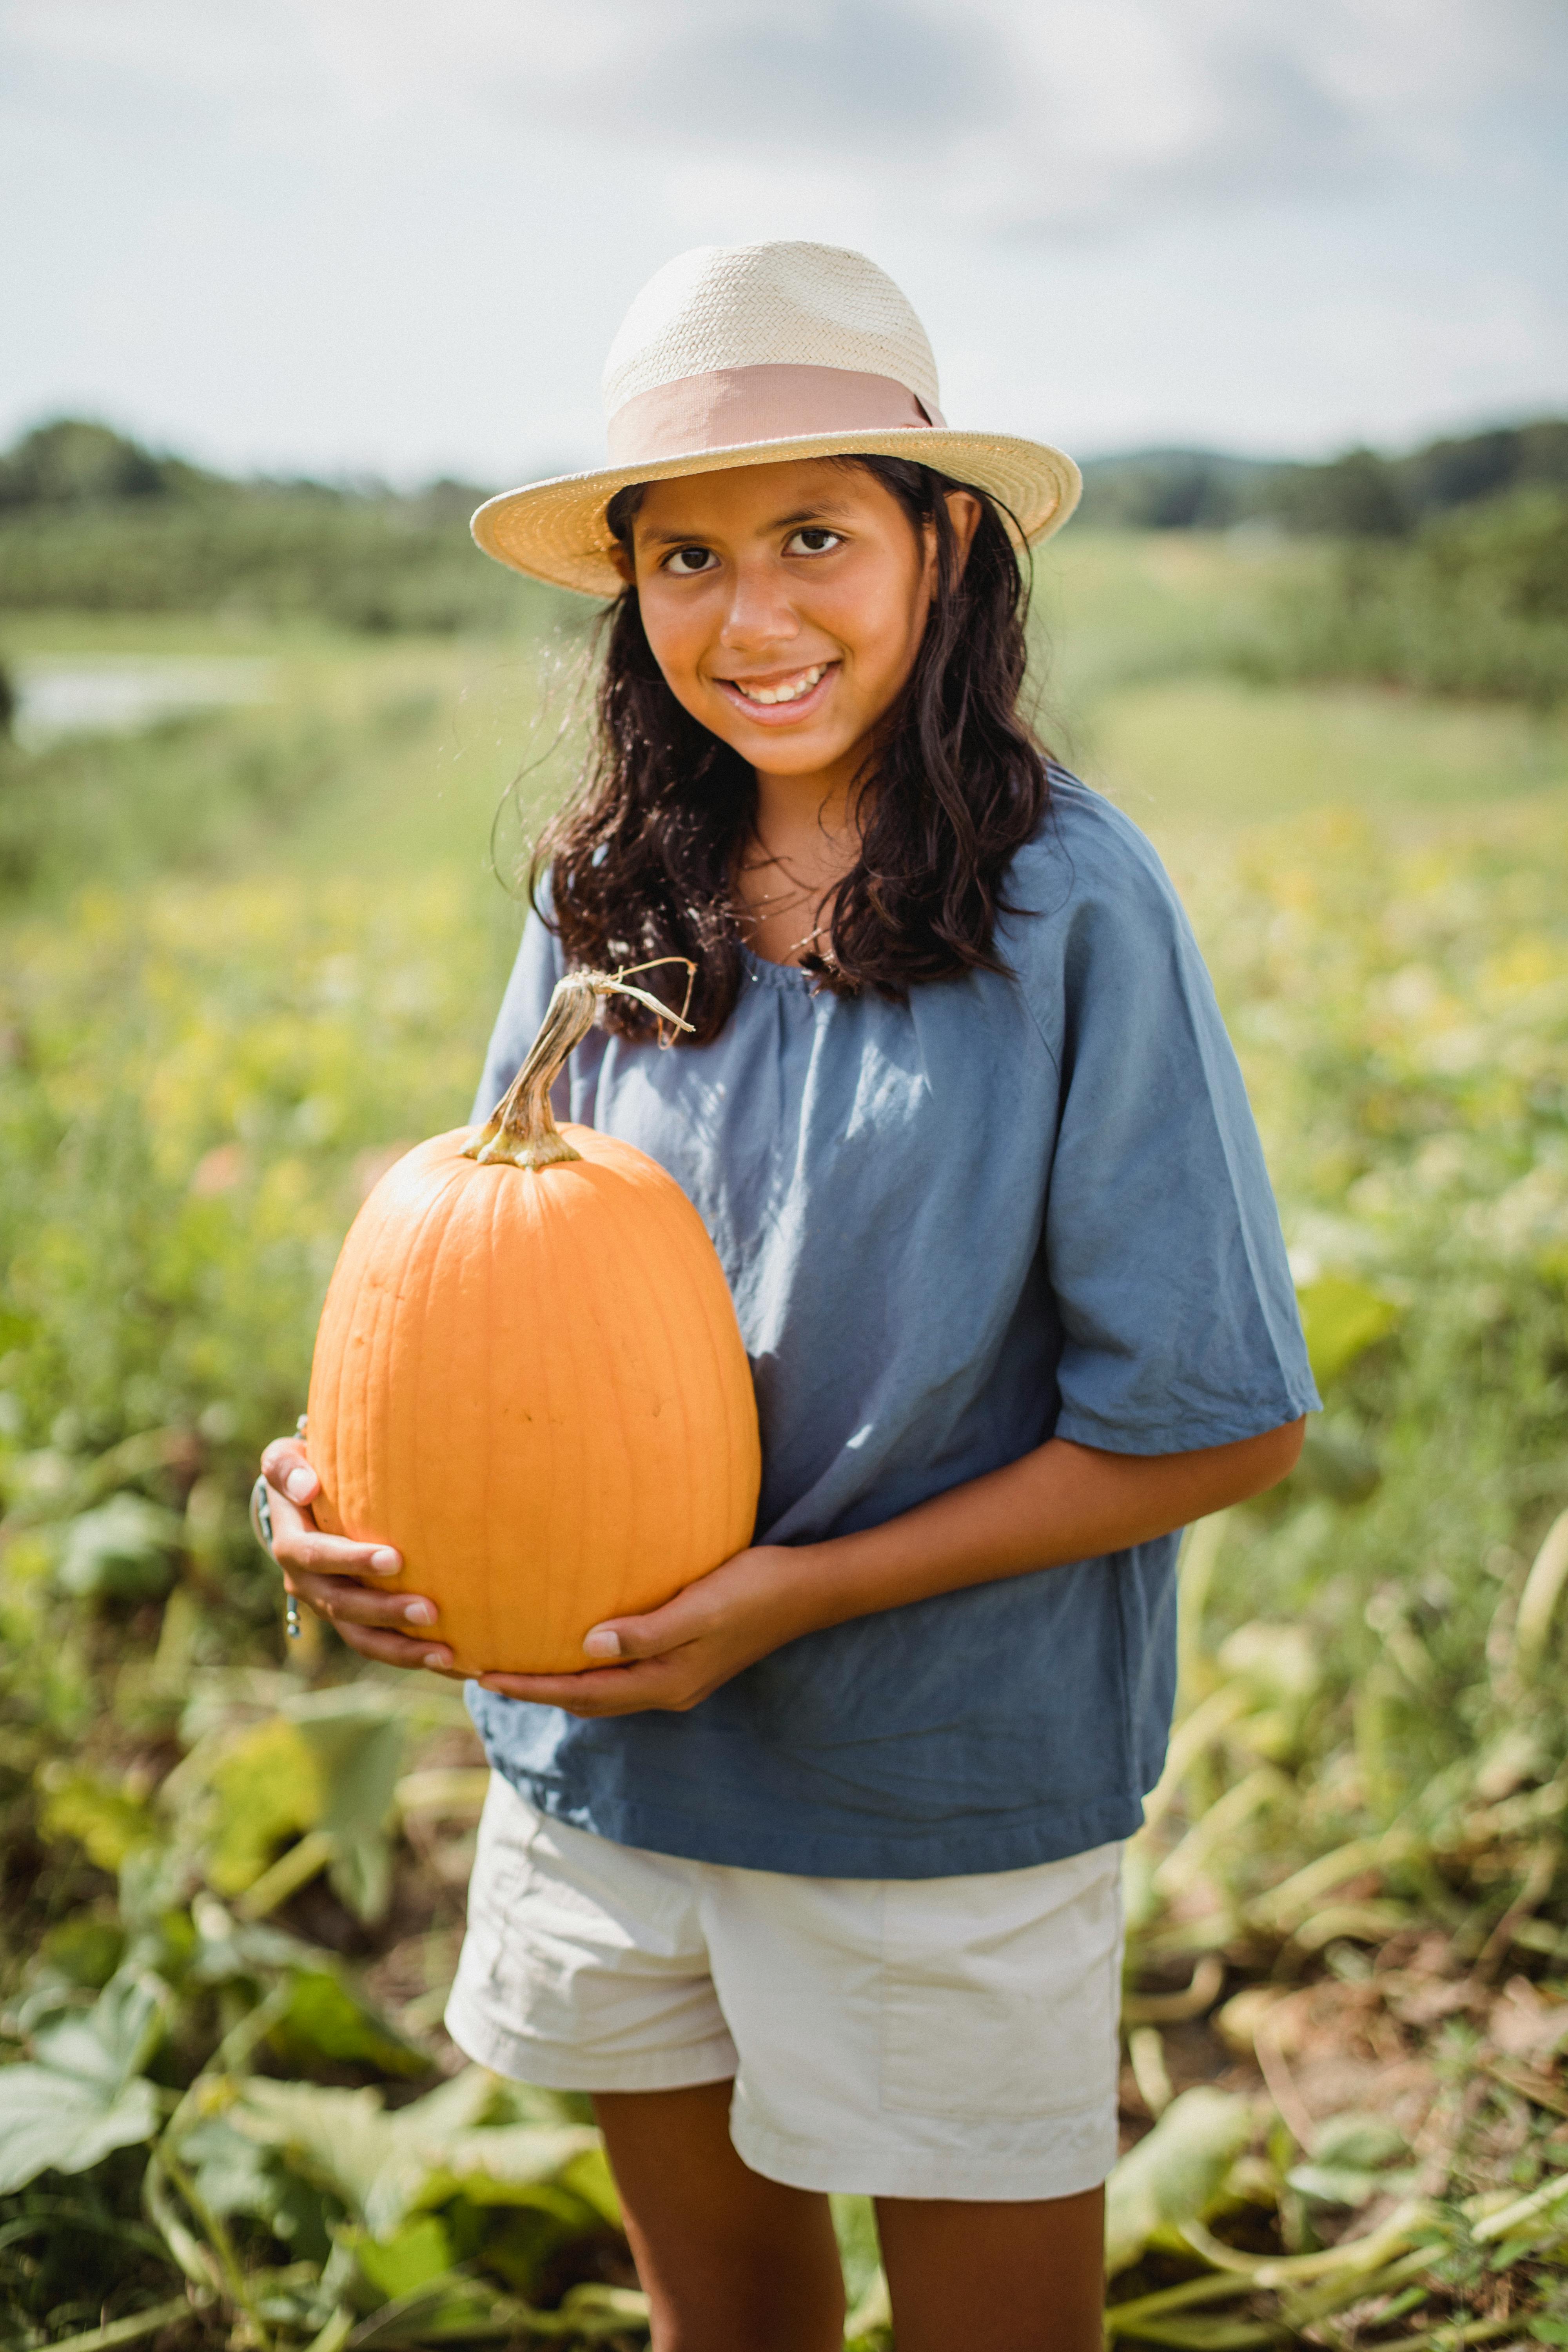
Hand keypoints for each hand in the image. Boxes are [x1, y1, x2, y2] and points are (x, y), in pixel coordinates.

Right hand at [259, 1435, 455, 1674]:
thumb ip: (287, 1468)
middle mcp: (306, 1583)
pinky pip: (379, 1644)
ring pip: (362, 1637)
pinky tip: (452, 1662)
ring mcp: (329, 1606)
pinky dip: (412, 1655)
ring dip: (402, 1648)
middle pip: (343, 1606)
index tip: (396, 1560)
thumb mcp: (285, 1461)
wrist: (300, 1504)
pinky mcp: (352, 1620)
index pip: (317, 1556)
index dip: (352, 1561)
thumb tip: (307, 1486)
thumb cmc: (303, 1473)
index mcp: (291, 1545)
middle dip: (385, 1612)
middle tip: (430, 1611)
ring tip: (446, 1654)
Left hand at [476, 1544, 813, 1717]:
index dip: (531, 1687)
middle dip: (535, 1690)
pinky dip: (590, 1667)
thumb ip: (647, 1631)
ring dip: (559, 1681)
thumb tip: (588, 1646)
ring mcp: (679, 1678)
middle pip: (586, 1700)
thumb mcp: (702, 1607)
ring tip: (519, 1662)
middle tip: (485, 1673)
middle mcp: (667, 1689)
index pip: (581, 1692)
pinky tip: (577, 1644)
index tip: (484, 1676)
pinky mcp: (686, 1660)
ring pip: (603, 1691)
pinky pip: (622, 1674)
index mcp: (666, 1682)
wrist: (809, 1591)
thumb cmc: (757, 1589)